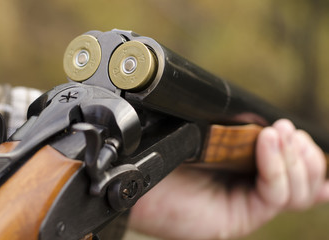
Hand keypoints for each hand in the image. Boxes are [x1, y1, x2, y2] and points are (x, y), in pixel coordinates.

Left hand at [128, 119, 328, 239]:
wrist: (142, 172)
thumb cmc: (172, 150)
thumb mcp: (215, 135)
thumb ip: (243, 134)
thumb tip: (275, 129)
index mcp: (249, 172)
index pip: (297, 170)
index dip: (305, 154)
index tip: (290, 130)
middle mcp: (252, 190)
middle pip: (305, 184)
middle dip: (304, 155)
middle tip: (286, 132)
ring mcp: (247, 205)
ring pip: (297, 193)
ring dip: (295, 160)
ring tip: (278, 135)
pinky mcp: (239, 217)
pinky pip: (274, 195)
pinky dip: (276, 166)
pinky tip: (267, 142)